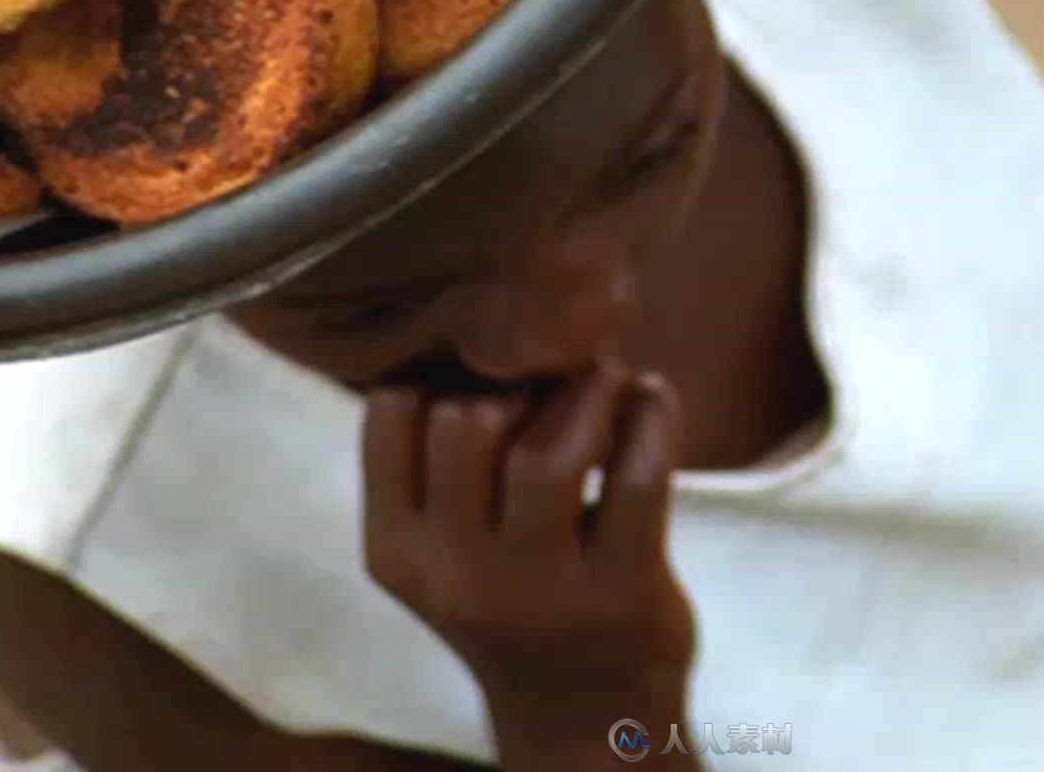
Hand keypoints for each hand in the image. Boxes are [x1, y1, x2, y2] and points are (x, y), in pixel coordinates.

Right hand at [361, 364, 693, 761]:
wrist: (581, 722)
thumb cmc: (513, 602)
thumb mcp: (444, 550)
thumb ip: (444, 463)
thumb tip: (489, 321)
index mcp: (398, 551)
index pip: (392, 413)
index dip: (444, 371)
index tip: (489, 374)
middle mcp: (457, 573)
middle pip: (466, 420)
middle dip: (517, 375)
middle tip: (558, 371)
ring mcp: (540, 589)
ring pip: (550, 446)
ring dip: (587, 388)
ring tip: (606, 380)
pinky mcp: (623, 592)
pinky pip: (640, 473)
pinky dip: (651, 416)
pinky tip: (650, 402)